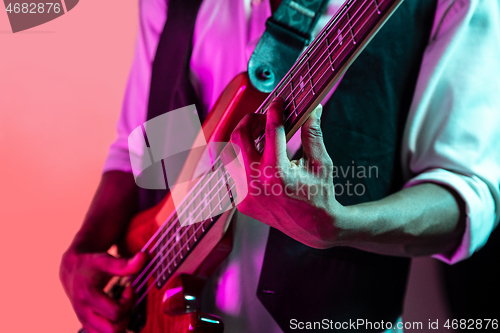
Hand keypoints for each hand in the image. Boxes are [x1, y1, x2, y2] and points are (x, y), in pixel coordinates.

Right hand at [60, 248, 145, 332]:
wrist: (72, 268)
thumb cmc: (90, 264)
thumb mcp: (106, 260)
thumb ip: (124, 263)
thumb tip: (143, 257)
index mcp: (88, 297)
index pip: (116, 312)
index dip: (129, 301)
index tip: (129, 288)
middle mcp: (83, 313)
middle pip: (112, 331)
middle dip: (125, 318)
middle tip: (126, 302)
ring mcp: (84, 320)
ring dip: (119, 324)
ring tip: (121, 308)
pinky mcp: (86, 324)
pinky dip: (112, 327)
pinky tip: (116, 314)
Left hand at [223, 97, 346, 248]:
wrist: (313, 227)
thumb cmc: (320, 194)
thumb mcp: (321, 163)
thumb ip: (313, 134)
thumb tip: (312, 108)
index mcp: (277, 172)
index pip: (271, 131)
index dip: (274, 111)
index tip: (278, 102)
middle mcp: (257, 183)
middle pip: (239, 137)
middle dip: (250, 120)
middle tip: (263, 118)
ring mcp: (246, 194)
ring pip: (230, 154)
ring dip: (243, 140)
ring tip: (258, 136)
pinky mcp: (242, 202)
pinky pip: (234, 173)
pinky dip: (243, 161)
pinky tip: (257, 158)